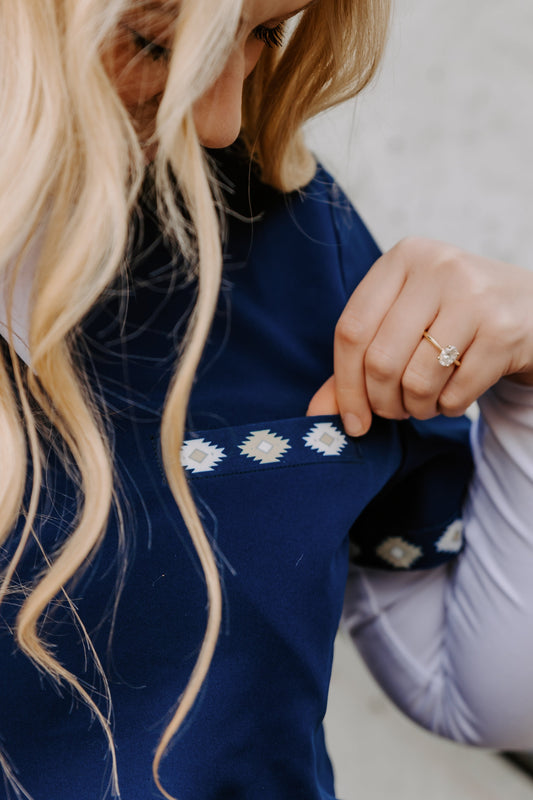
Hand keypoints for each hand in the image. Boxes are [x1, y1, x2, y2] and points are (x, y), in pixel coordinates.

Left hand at [307, 237, 532, 434]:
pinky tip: (454, 394)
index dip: (345, 385)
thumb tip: (316, 416)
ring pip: (416, 380)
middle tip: (395, 411)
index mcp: (403, 258)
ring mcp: (474, 295)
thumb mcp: (404, 322)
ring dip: (417, 408)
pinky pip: (455, 393)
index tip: (352, 421)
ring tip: (425, 402)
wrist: (532, 309)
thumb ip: (357, 363)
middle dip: (382, 403)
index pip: (351, 329)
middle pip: (380, 360)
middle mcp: (437, 267)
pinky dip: (448, 408)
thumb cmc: (453, 318)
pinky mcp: (504, 330)